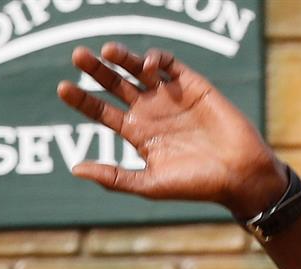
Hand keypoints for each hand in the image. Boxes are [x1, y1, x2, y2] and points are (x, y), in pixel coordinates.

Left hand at [57, 42, 285, 217]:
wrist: (237, 173)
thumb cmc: (195, 185)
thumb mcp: (149, 184)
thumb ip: (113, 177)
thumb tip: (74, 169)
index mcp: (137, 134)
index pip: (101, 112)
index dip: (81, 100)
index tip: (62, 88)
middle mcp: (150, 112)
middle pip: (114, 84)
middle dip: (95, 70)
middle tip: (77, 55)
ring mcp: (169, 96)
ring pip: (137, 69)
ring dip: (121, 57)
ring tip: (106, 51)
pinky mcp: (191, 83)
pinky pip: (167, 63)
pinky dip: (153, 59)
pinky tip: (145, 66)